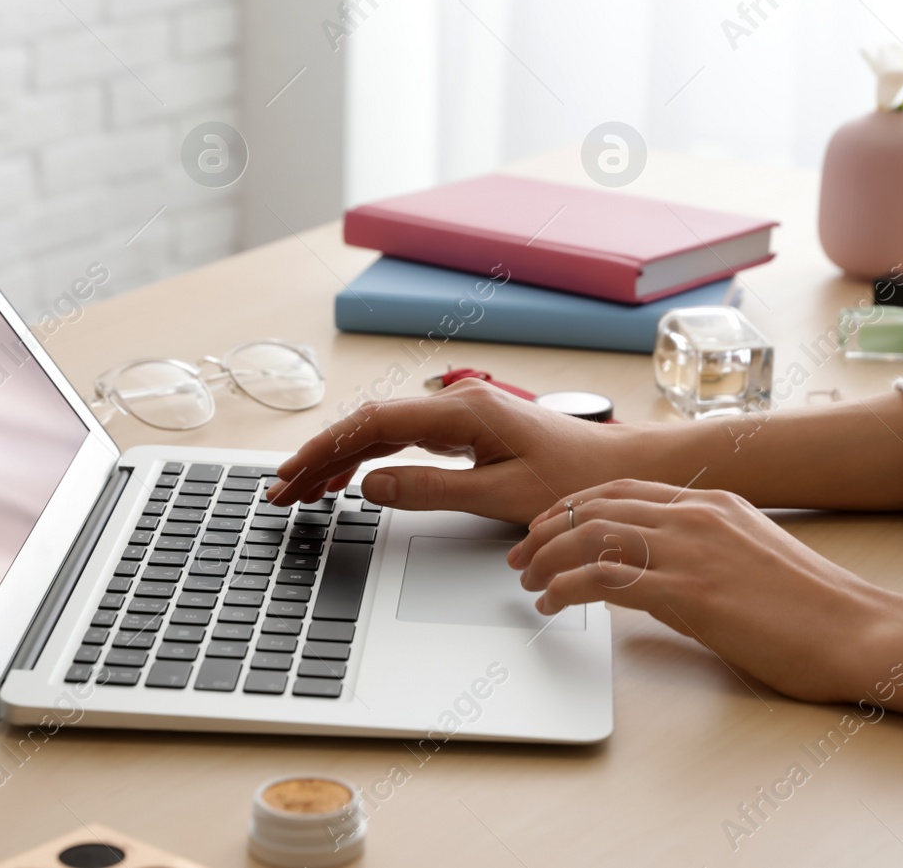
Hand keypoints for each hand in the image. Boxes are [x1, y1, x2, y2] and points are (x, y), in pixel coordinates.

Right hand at [266, 378, 646, 523]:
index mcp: (462, 412)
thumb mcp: (501, 497)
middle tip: (282, 492)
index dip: (324, 451)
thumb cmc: (574, 482)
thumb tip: (371, 485)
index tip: (292, 477)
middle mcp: (457, 404)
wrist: (620, 470)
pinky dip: (370, 456)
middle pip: (368, 424)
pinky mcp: (468, 429)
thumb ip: (431, 490)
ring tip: (303, 489)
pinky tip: (350, 477)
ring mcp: (461, 414)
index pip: (372, 425)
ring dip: (340, 458)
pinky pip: (404, 437)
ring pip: (383, 430)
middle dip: (320, 457)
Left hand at [509, 478, 895, 702]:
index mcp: (711, 502)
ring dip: (548, 559)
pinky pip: (606, 577)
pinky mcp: (689, 590)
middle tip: (521, 557)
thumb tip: (643, 573)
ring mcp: (692, 549)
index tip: (544, 529)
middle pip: (595, 506)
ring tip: (530, 583)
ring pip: (591, 535)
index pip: (620, 489)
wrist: (857, 631)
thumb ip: (696, 552)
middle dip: (547, 530)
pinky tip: (554, 602)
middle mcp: (696, 514)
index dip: (572, 507)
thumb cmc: (811, 608)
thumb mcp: (746, 557)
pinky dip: (567, 587)